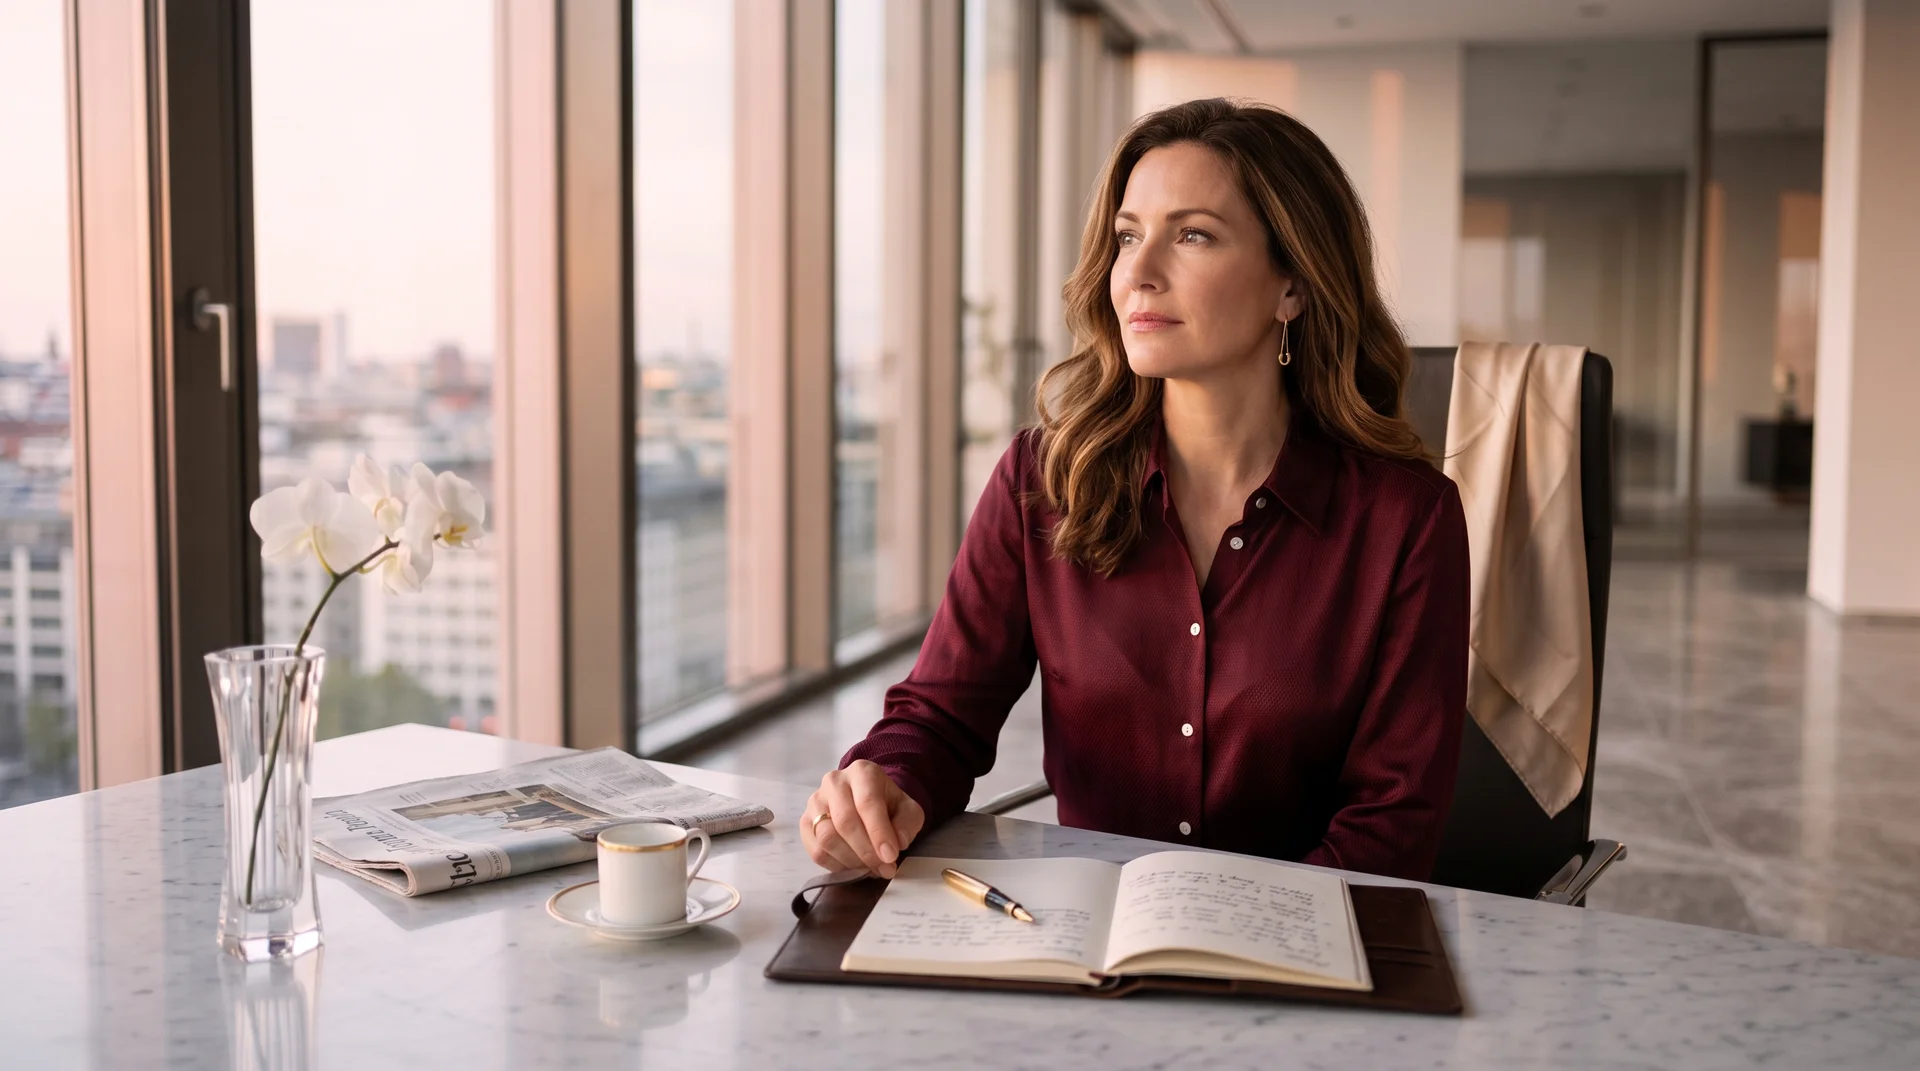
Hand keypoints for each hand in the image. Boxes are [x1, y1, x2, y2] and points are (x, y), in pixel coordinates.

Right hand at [801, 760, 924, 879]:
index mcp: (863, 772)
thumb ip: (907, 824)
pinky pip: (815, 850)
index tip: (891, 856)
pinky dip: (836, 865)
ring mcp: (816, 801)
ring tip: (870, 869)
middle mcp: (834, 781)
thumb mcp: (908, 810)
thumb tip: (898, 842)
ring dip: (851, 861)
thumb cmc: (888, 805)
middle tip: (884, 868)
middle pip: (845, 821)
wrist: (868, 800)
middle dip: (866, 851)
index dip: (879, 833)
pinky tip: (853, 867)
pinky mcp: (806, 821)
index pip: (867, 802)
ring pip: (827, 837)